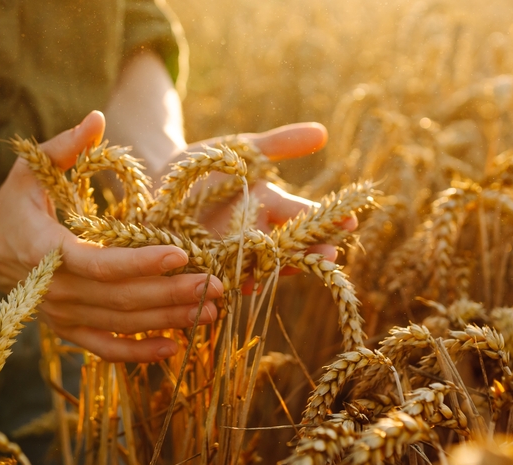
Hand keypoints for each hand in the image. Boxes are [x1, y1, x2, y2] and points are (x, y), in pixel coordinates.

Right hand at [0, 112, 223, 362]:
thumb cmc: (14, 203)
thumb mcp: (30, 168)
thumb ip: (65, 146)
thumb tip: (97, 118)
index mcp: (44, 250)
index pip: (99, 263)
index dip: (141, 263)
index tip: (181, 254)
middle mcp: (53, 291)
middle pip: (120, 298)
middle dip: (172, 293)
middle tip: (216, 286)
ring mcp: (59, 315)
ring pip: (120, 323)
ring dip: (168, 320)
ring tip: (210, 310)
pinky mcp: (65, 330)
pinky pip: (105, 348)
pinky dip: (138, 353)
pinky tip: (175, 347)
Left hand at [174, 123, 357, 266]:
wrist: (162, 179)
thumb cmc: (208, 162)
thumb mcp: (242, 149)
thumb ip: (279, 144)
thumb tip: (322, 132)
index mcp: (270, 206)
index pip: (304, 214)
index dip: (328, 218)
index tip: (351, 221)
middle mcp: (256, 234)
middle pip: (289, 247)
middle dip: (311, 251)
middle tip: (332, 255)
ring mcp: (232, 252)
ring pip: (260, 267)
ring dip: (276, 271)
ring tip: (289, 270)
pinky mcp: (205, 264)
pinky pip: (223, 276)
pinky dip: (234, 281)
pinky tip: (244, 284)